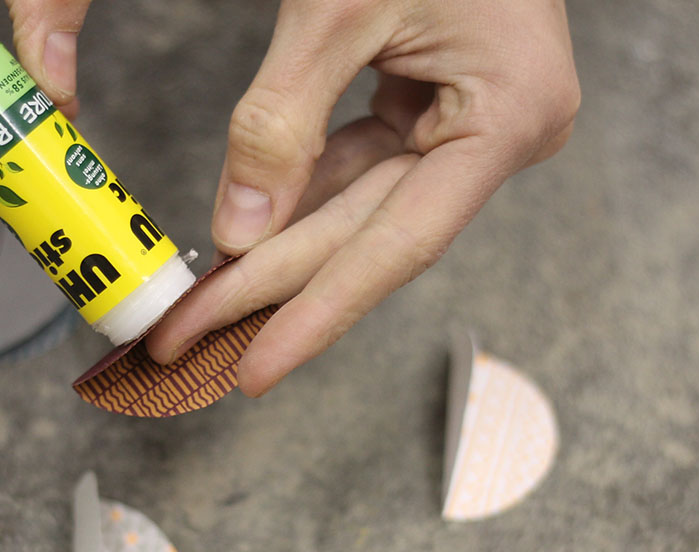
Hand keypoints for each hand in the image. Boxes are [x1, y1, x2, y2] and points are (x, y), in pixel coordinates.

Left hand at [145, 0, 578, 396]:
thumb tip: (236, 230)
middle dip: (272, 288)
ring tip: (206, 307)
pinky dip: (303, 196)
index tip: (251, 368)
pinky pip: (363, 165)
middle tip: (191, 342)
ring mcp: (475, 121)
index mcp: (508, 113)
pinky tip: (249, 237)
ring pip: (362, 207)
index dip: (317, 313)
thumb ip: (282, 120)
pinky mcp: (444, 106)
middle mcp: (502, 131)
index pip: (397, 243)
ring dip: (282, 252)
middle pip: (369, 233)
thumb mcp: (338, 6)